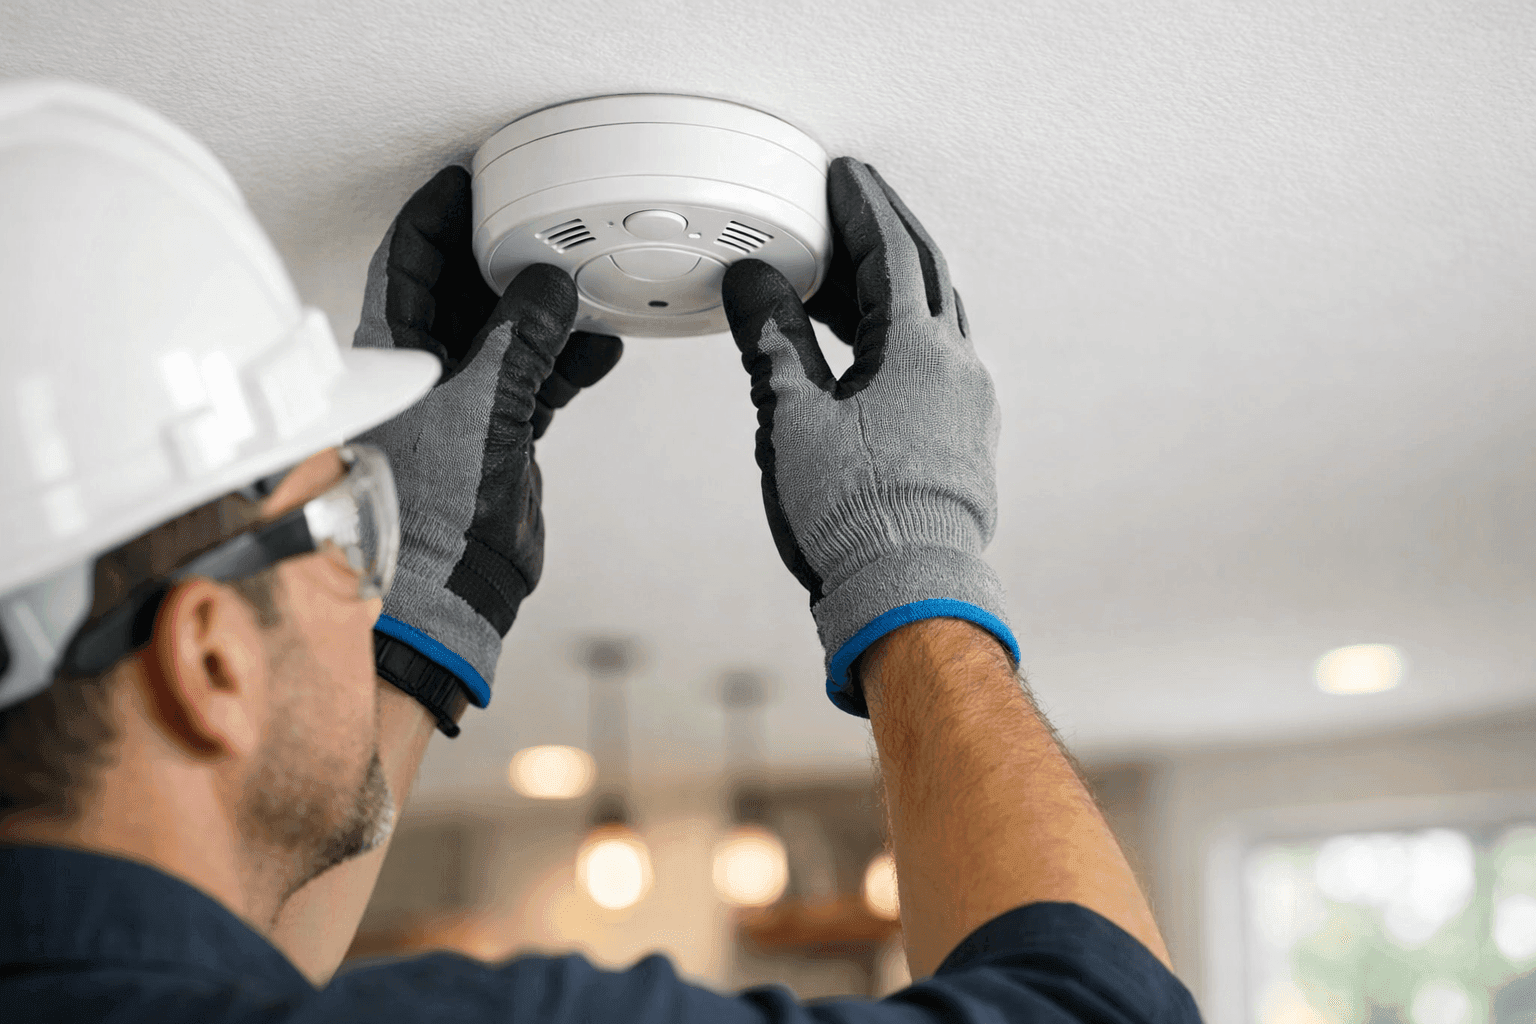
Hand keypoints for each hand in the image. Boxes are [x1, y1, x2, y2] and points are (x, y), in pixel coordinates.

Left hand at [353, 166, 621, 733]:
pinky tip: (599, 346)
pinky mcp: (500, 434)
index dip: (437, 214)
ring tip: (587, 281)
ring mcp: (463, 403)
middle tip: (544, 219)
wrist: (452, 590)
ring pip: (510, 333)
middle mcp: (424, 372)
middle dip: (505, 254)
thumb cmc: (431, 511)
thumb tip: (549, 285)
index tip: (469, 179)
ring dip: (548, 310)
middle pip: (466, 290)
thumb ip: (520, 341)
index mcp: (394, 357)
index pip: (411, 261)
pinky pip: (538, 378)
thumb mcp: (480, 407)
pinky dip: (569, 360)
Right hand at [721, 157, 1016, 715]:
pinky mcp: (963, 438)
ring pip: (934, 317)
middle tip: (852, 204)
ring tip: (845, 272)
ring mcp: (967, 404)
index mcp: (918, 351)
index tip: (845, 176)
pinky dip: (904, 329)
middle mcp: (956, 368)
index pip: (892, 252)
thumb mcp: (793, 418)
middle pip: (924, 274)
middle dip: (886, 232)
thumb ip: (773, 341)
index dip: (864, 207)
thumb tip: (755, 282)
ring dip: (894, 283)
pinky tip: (873, 343)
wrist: (910, 594)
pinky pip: (938, 357)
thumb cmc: (855, 519)